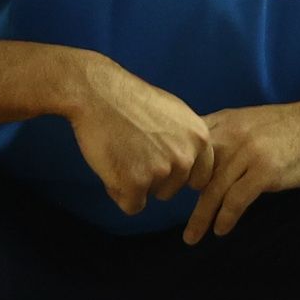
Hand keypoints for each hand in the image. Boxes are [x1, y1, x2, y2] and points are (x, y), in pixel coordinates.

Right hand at [64, 57, 213, 216]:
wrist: (100, 94)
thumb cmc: (132, 100)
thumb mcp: (176, 113)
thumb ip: (186, 140)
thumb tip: (190, 162)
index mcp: (200, 138)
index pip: (200, 177)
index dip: (178, 175)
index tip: (161, 166)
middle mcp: (186, 157)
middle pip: (173, 189)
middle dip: (153, 179)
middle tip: (133, 154)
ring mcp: (162, 171)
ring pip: (151, 195)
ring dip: (136, 185)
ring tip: (122, 156)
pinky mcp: (136, 183)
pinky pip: (132, 206)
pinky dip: (120, 192)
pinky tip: (112, 168)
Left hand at [184, 98, 299, 243]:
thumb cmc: (292, 128)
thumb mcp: (252, 122)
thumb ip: (227, 138)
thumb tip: (204, 164)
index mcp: (225, 121)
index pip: (188, 147)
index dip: (175, 170)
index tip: (165, 190)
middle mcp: (231, 134)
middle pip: (195, 172)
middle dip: (180, 197)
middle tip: (171, 220)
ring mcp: (248, 153)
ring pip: (213, 190)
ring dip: (200, 218)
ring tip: (192, 237)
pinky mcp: (265, 171)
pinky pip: (236, 200)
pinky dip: (225, 218)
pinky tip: (221, 230)